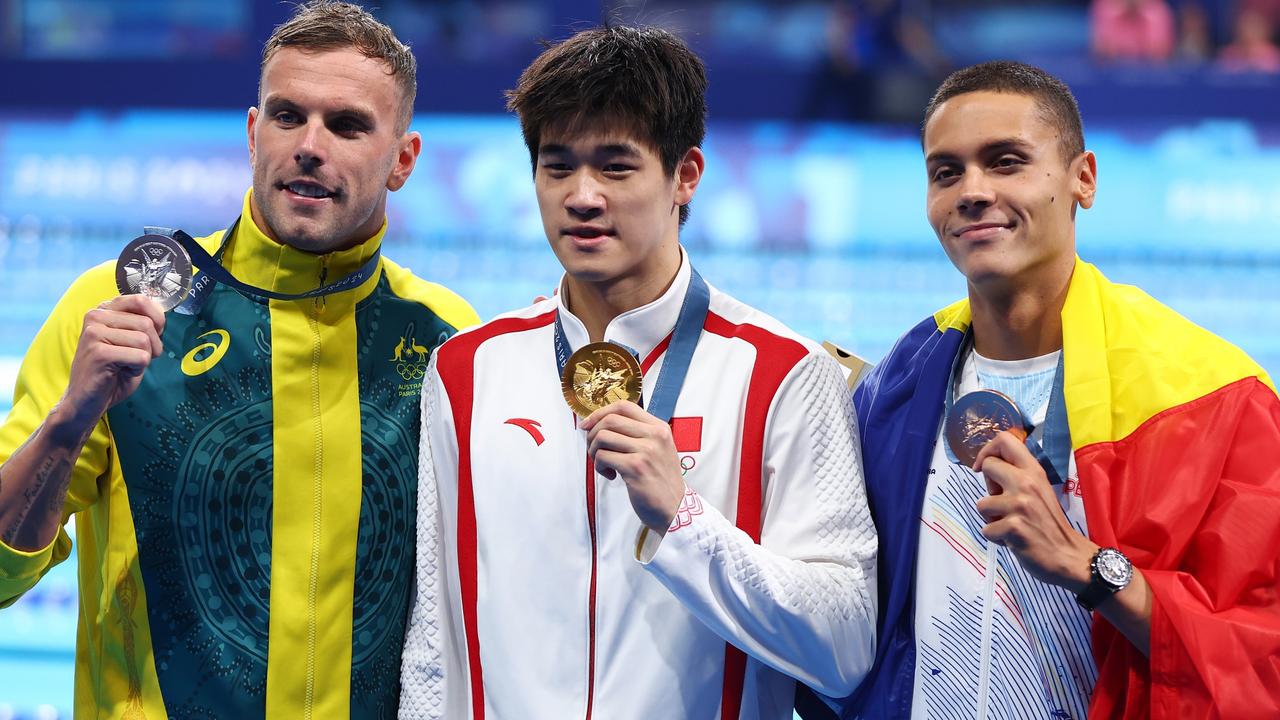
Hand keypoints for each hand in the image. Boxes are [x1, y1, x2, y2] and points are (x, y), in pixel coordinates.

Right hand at [53, 295, 165, 441]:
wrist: (86, 402)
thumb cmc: (113, 372)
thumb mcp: (131, 341)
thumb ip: (143, 323)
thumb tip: (162, 310)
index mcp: (103, 309)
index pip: (141, 300)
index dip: (157, 320)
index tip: (149, 337)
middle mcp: (95, 316)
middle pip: (147, 323)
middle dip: (153, 346)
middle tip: (135, 359)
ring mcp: (94, 333)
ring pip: (145, 340)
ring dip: (144, 358)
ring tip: (124, 366)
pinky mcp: (98, 352)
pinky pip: (140, 357)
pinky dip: (137, 369)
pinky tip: (119, 373)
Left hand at [581, 401, 685, 533]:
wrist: (675, 508)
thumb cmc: (660, 481)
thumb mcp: (657, 449)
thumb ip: (637, 434)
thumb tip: (599, 423)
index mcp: (659, 427)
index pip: (624, 406)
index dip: (601, 412)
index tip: (588, 424)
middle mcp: (655, 435)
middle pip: (610, 420)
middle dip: (593, 434)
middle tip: (593, 449)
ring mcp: (646, 451)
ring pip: (603, 437)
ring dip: (594, 451)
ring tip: (603, 464)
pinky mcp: (636, 467)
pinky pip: (603, 457)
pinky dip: (599, 466)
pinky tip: (610, 475)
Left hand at [972, 430, 1096, 591]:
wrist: (1068, 556)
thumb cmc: (1050, 523)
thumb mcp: (1039, 490)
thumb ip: (1018, 476)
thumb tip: (988, 467)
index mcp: (1034, 471)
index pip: (1005, 439)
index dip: (987, 450)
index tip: (983, 467)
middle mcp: (1026, 482)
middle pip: (987, 466)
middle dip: (989, 488)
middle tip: (1004, 504)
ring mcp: (1019, 504)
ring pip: (981, 504)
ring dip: (992, 518)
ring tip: (1011, 524)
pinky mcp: (1013, 526)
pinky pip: (986, 529)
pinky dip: (996, 537)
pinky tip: (1013, 539)